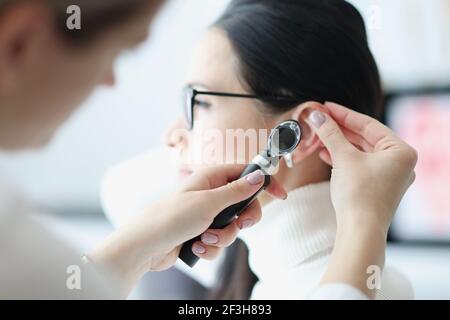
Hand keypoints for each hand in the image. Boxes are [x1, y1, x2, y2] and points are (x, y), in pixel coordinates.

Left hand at [89, 164, 285, 295]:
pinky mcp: (201, 233)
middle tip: (241, 225)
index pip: (245, 173)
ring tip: (205, 239)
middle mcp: (210, 195)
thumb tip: (259, 176)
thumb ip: (237, 191)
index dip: (264, 182)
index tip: (280, 194)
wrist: (146, 246)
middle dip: (243, 219)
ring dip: (223, 237)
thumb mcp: (209, 202)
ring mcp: (206, 215)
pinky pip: (220, 241)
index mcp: (211, 178)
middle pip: (244, 204)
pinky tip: (196, 247)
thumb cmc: (171, 217)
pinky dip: (211, 247)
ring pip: (233, 227)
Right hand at [306, 102, 416, 235]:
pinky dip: (343, 158)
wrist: (359, 230)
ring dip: (339, 143)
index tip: (326, 106)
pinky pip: (359, 165)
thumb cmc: (359, 193)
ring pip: (361, 152)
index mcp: (401, 151)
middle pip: (365, 137)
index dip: (344, 114)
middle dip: (340, 129)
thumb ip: (330, 133)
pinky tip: (325, 153)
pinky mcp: (377, 187)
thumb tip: (316, 115)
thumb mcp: (343, 157)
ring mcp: (389, 176)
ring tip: (319, 135)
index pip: (369, 124)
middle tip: (320, 119)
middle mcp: (400, 162)